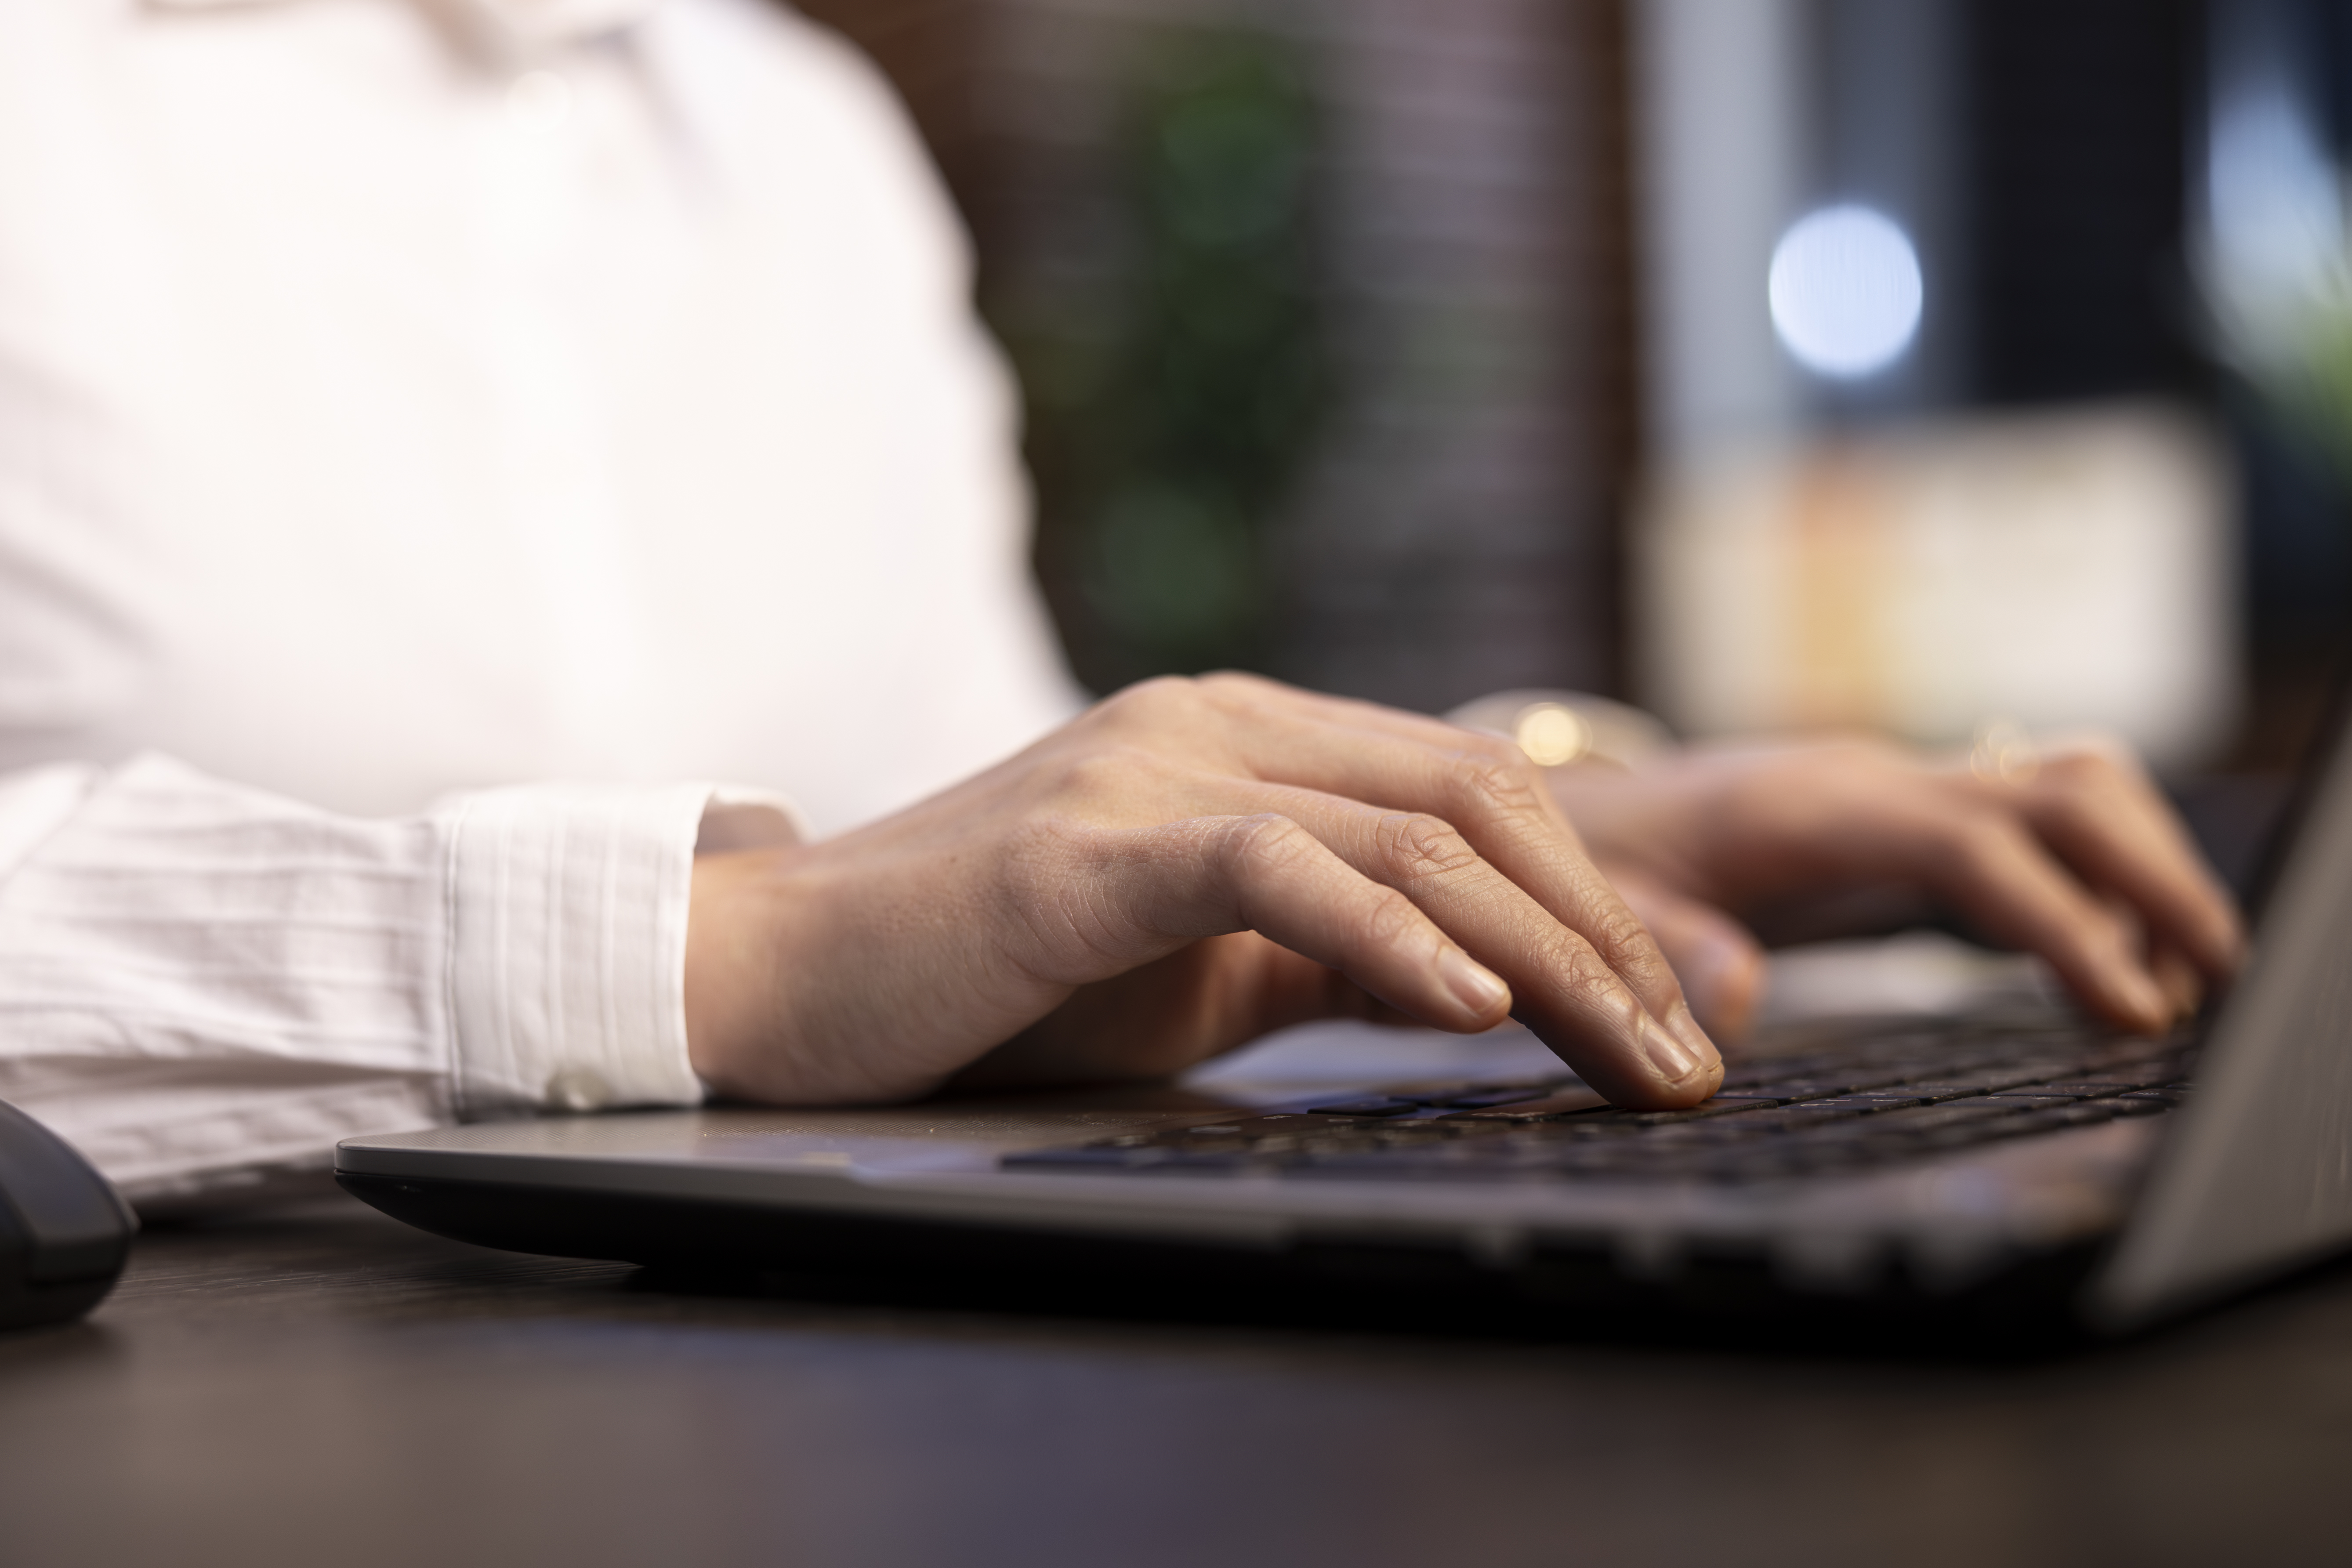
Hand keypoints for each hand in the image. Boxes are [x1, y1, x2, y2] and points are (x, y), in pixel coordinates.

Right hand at [685, 675, 1722, 1109]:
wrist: (784, 973)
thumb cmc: (997, 980)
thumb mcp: (1205, 964)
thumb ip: (1338, 950)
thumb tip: (1493, 990)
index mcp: (1249, 739)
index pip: (1477, 792)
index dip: (1602, 900)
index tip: (1685, 1014)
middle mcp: (1214, 724)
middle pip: (1475, 803)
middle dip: (1609, 934)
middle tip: (1690, 1058)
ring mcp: (1147, 772)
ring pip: (1404, 832)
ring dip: (1544, 954)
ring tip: (1634, 1056)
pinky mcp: (1080, 851)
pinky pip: (1272, 867)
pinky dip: (1387, 932)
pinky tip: (1470, 1004)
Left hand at [1548, 738, 2244, 1040]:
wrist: (1577, 809)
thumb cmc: (1590, 862)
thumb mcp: (1599, 910)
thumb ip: (1664, 950)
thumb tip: (1736, 997)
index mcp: (1806, 809)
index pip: (1965, 843)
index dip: (2057, 919)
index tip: (2127, 1006)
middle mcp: (1875, 783)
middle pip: (2060, 788)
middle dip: (2153, 877)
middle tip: (2208, 985)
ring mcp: (1907, 793)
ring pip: (2072, 792)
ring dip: (2142, 876)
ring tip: (2172, 988)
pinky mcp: (1921, 822)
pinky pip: (2044, 829)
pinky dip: (2101, 888)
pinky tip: (2111, 973)